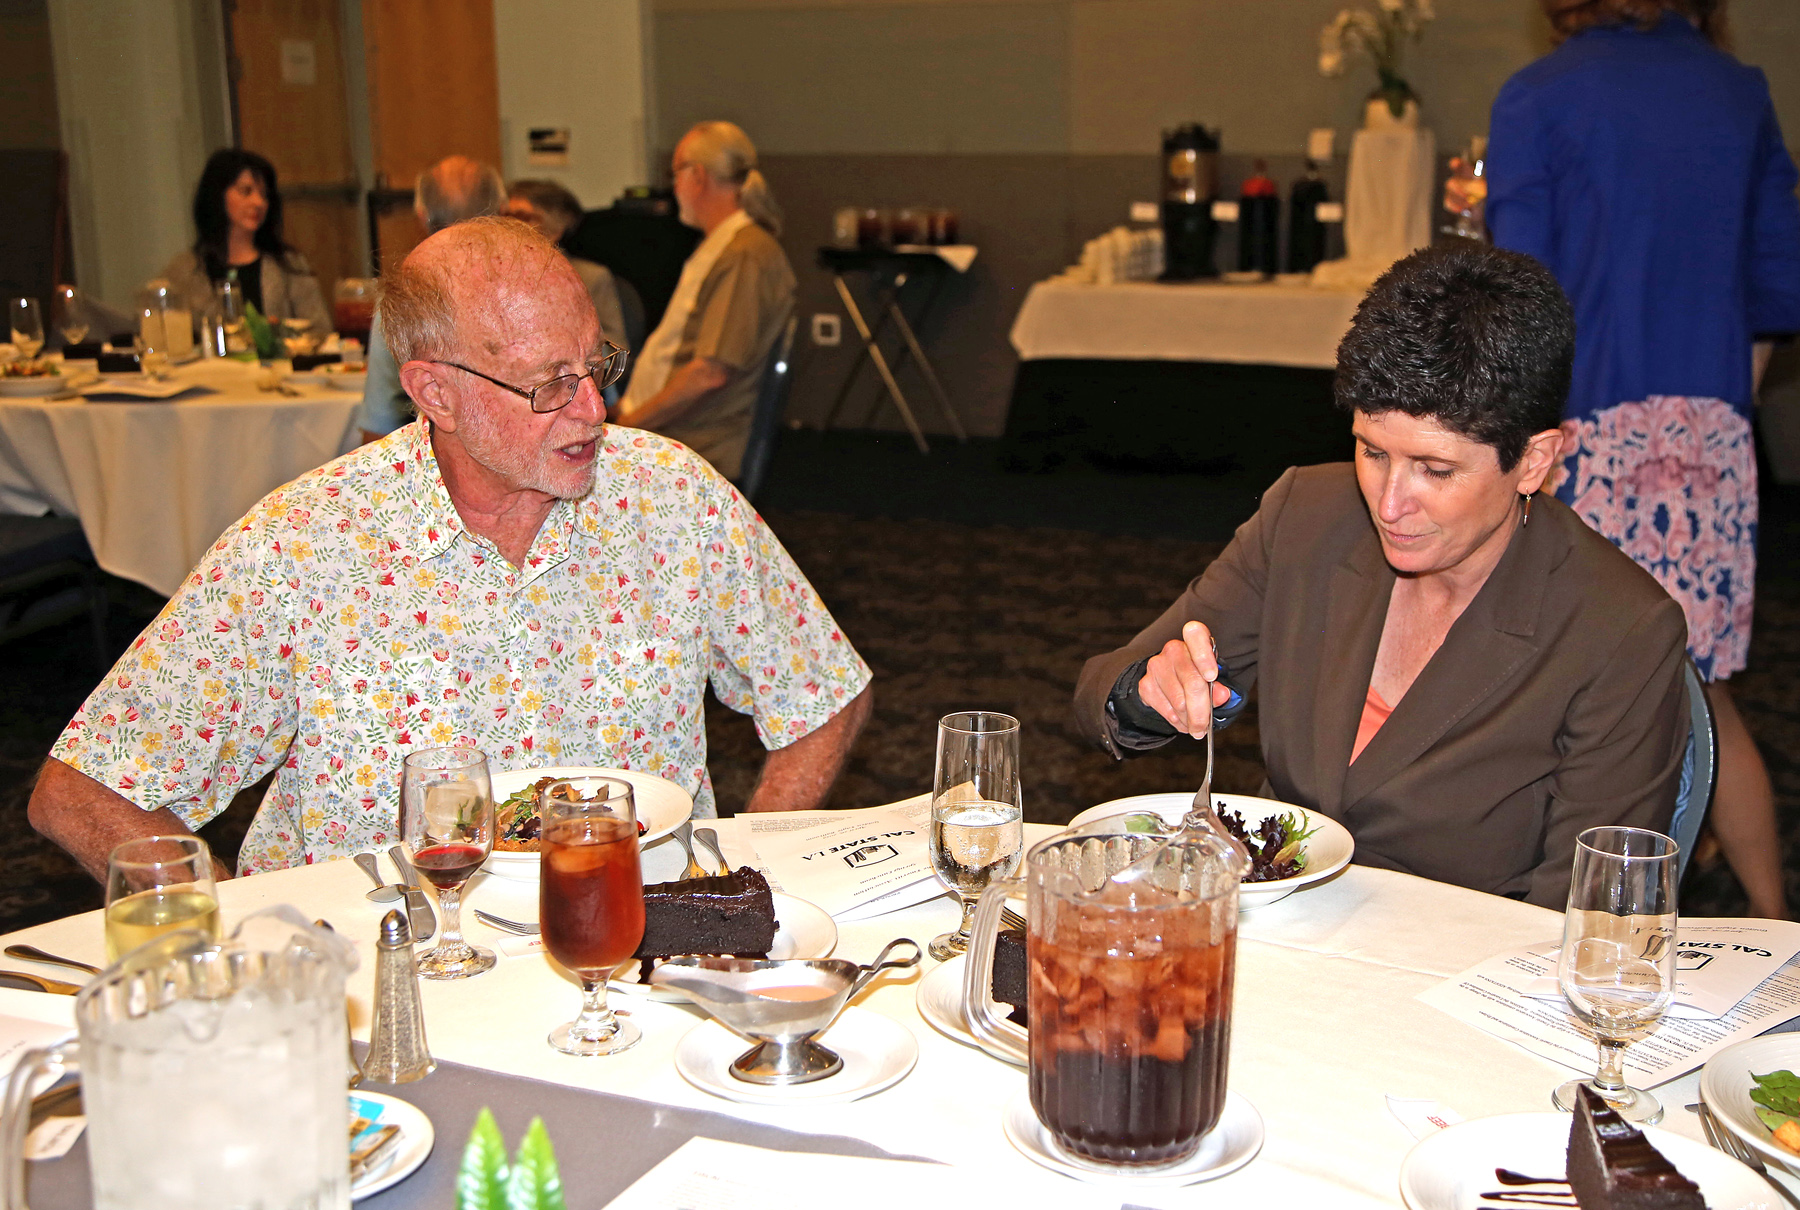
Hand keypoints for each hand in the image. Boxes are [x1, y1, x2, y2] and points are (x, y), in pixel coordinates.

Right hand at [1139, 620, 1231, 737]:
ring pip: (1179, 701)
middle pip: (1191, 681)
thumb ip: (1220, 687)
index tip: (1211, 677)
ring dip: (1189, 719)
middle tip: (1205, 727)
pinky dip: (1177, 721)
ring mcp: (1156, 665)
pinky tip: (1182, 721)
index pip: (1196, 634)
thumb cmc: (1197, 677)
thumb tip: (1223, 695)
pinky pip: (1166, 709)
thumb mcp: (1214, 680)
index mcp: (1194, 639)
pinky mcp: (1145, 684)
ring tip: (1194, 724)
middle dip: (1201, 710)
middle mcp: (1174, 649)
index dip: (1204, 656)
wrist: (1169, 682)